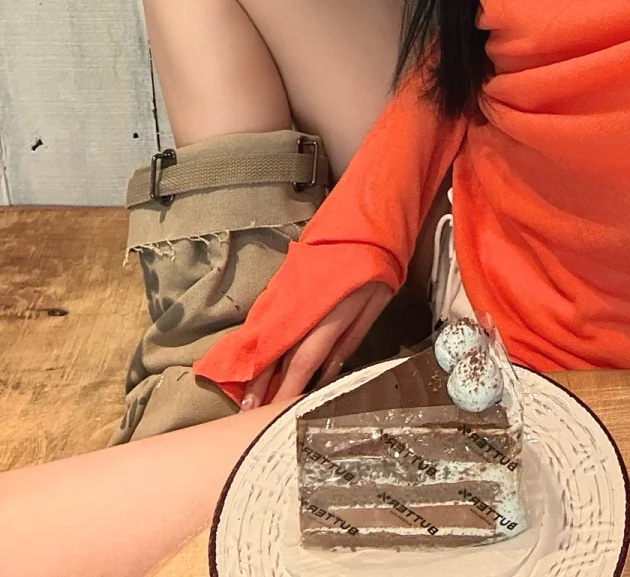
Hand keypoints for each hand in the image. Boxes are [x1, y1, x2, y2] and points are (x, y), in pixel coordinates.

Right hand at [239, 280, 393, 409]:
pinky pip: (263, 320)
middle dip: (262, 386)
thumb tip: (326, 376)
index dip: (287, 390)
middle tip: (247, 415)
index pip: (303, 361)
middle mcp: (300, 305)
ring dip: (254, 368)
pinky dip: (256, 343)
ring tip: (245, 397)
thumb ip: (348, 341)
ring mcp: (285, 293)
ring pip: (264, 337)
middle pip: (277, 353)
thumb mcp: (374, 305)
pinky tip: (250, 361)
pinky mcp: (279, 284)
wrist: (359, 224)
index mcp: (329, 313)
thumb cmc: (374, 267)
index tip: (274, 415)